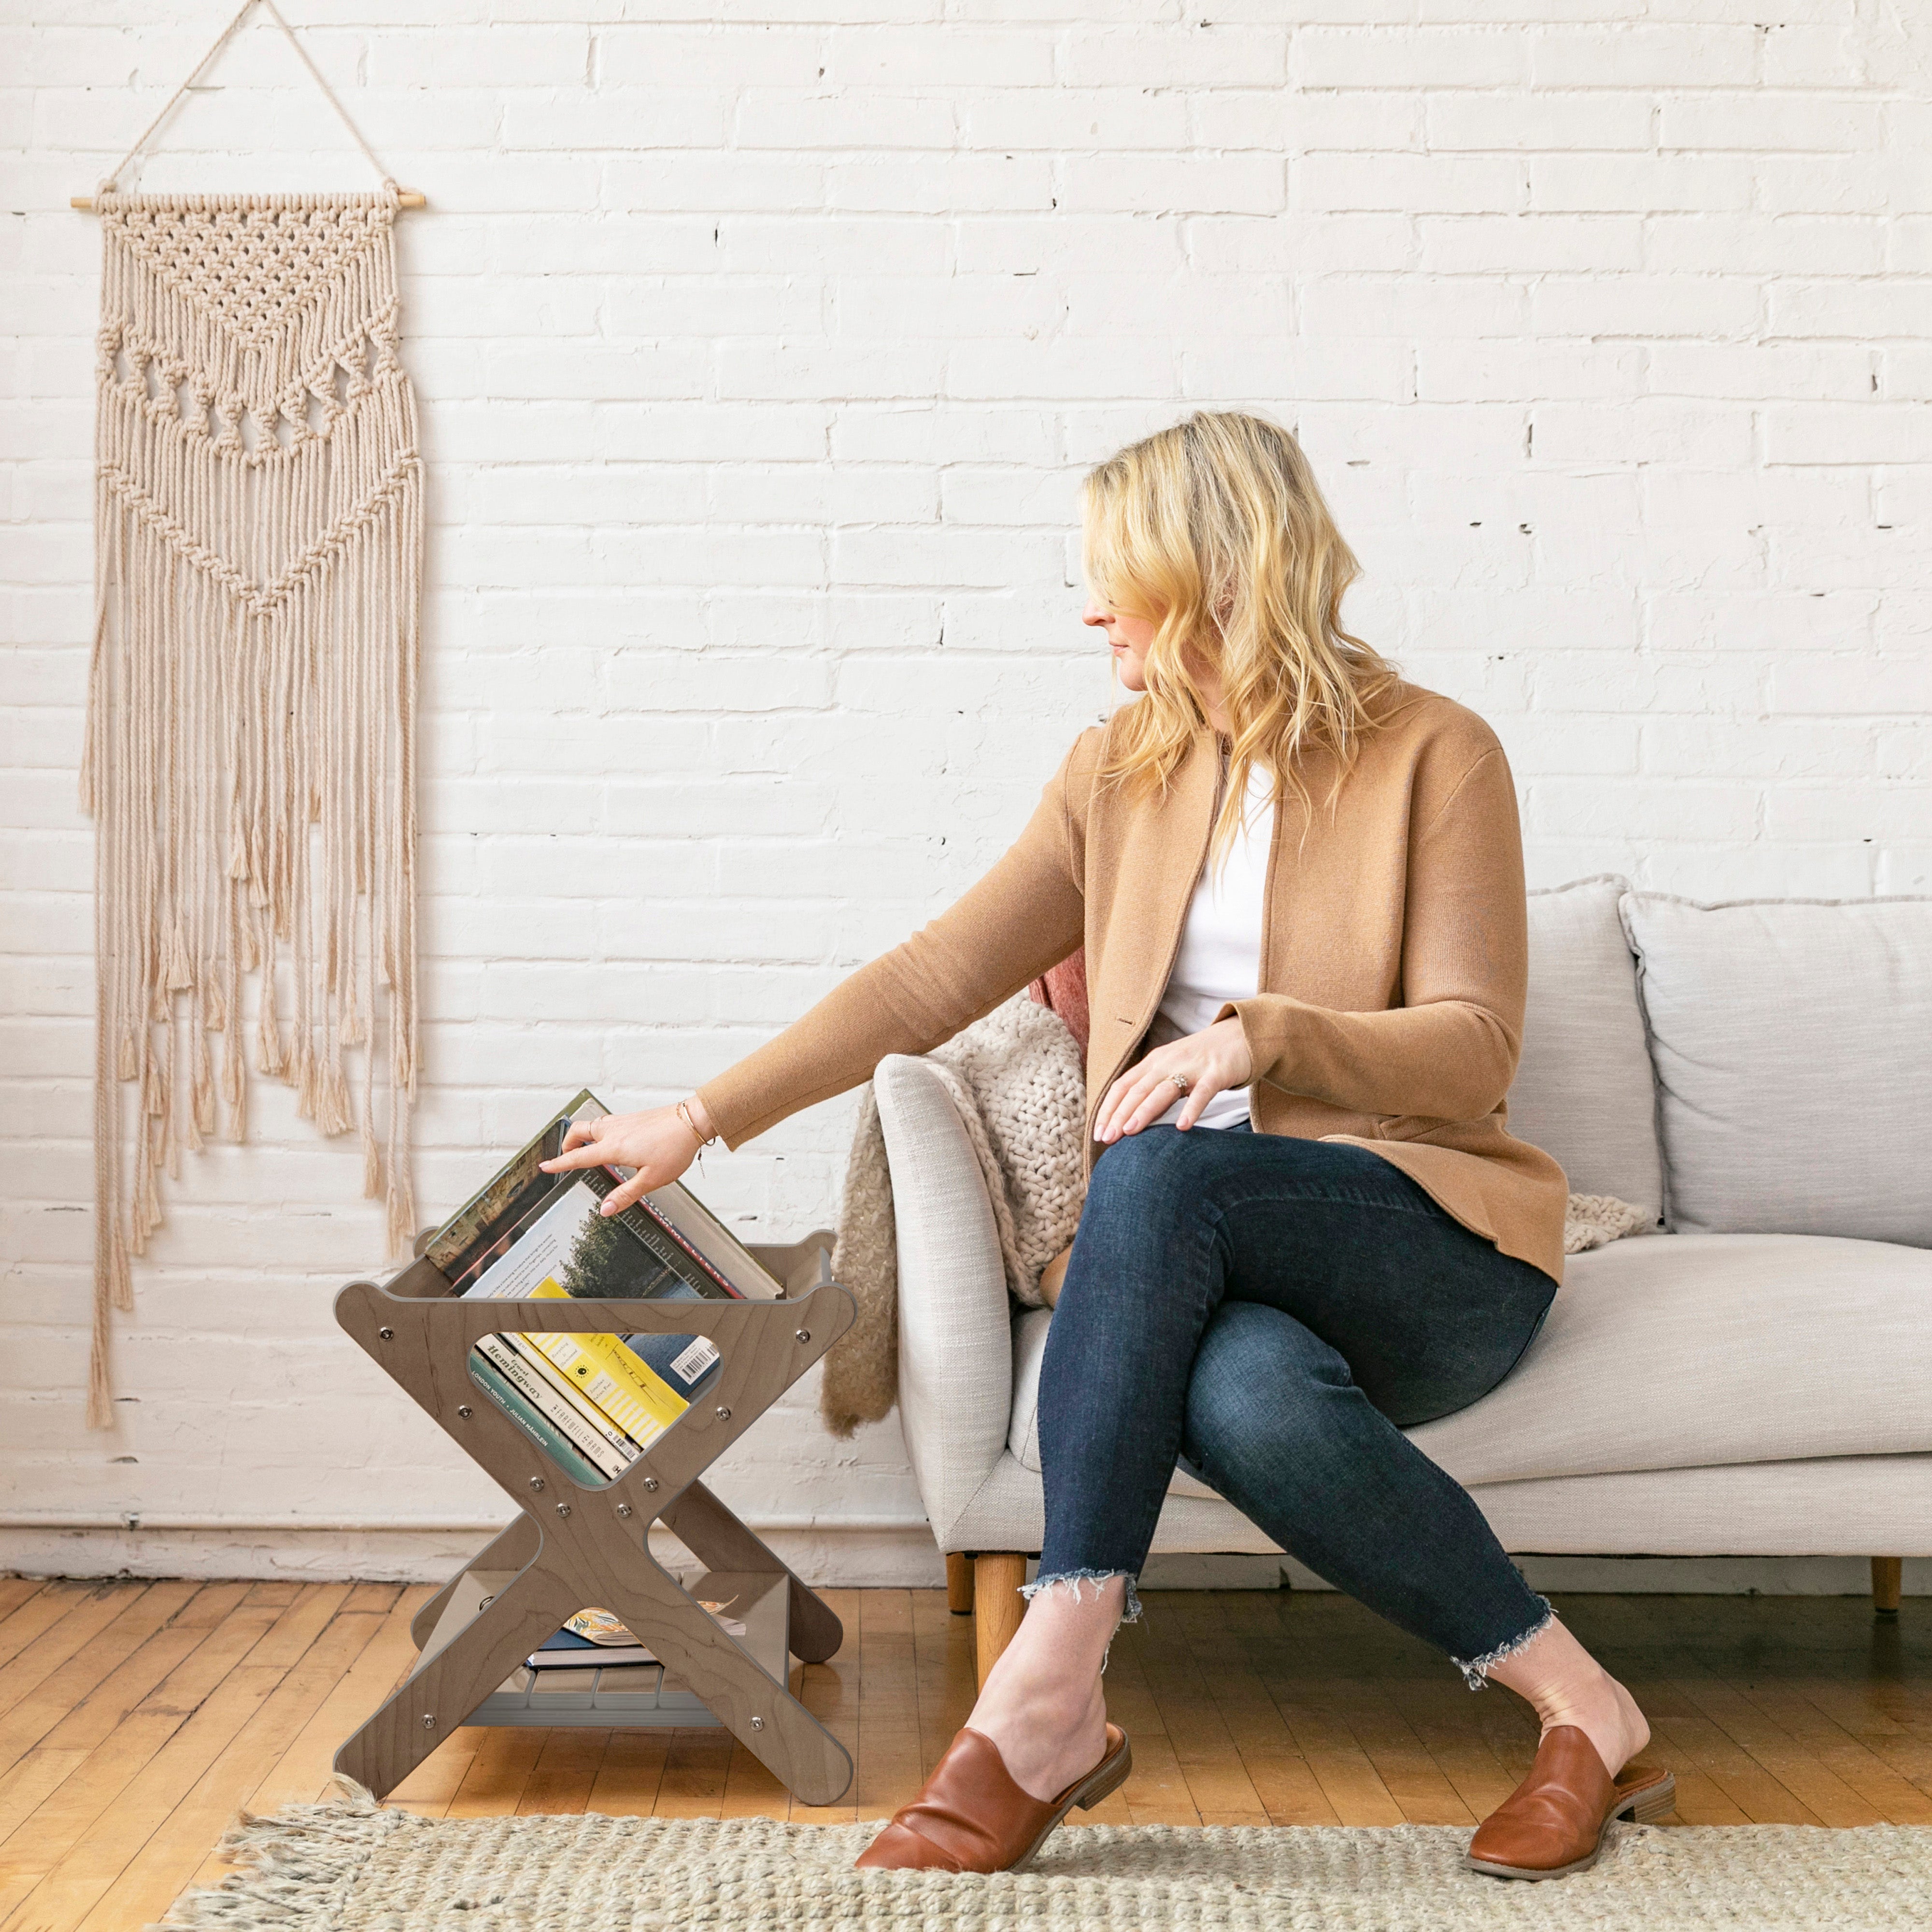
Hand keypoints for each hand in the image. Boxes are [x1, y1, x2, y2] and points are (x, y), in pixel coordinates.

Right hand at [538, 1096, 716, 1214]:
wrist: (692, 1121)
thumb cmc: (674, 1148)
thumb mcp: (651, 1179)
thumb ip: (626, 1195)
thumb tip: (606, 1209)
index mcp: (613, 1147)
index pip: (578, 1157)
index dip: (559, 1163)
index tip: (545, 1166)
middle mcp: (614, 1131)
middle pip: (578, 1131)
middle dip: (567, 1143)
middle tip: (566, 1157)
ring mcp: (623, 1121)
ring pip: (592, 1125)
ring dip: (583, 1136)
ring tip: (587, 1150)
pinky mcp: (633, 1118)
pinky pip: (607, 1122)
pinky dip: (599, 1131)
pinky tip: (613, 1142)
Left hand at [1093, 1016, 1252, 1142]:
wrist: (1239, 1036)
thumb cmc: (1201, 1059)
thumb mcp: (1171, 1069)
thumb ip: (1152, 1089)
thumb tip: (1130, 1121)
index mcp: (1153, 1062)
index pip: (1123, 1086)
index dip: (1108, 1109)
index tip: (1097, 1133)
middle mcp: (1167, 1062)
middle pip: (1137, 1090)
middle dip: (1119, 1115)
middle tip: (1106, 1139)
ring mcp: (1192, 1067)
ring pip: (1163, 1090)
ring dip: (1144, 1111)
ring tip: (1130, 1132)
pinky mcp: (1216, 1073)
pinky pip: (1201, 1093)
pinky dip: (1191, 1109)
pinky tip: (1182, 1126)